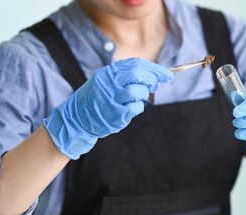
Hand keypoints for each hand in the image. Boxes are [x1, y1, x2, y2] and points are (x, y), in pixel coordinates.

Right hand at [44, 58, 173, 158]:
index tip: (169, 75)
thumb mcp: (107, 81)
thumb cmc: (97, 100)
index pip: (137, 64)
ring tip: (136, 98)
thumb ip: (126, 76)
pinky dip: (138, 108)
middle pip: (139, 75)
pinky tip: (130, 109)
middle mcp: (109, 82)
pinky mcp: (115, 114)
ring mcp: (112, 98)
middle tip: (154, 86)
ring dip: (144, 95)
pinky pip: (136, 108)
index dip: (156, 69)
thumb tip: (154, 76)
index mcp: (109, 72)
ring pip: (139, 91)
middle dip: (152, 80)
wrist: (76, 118)